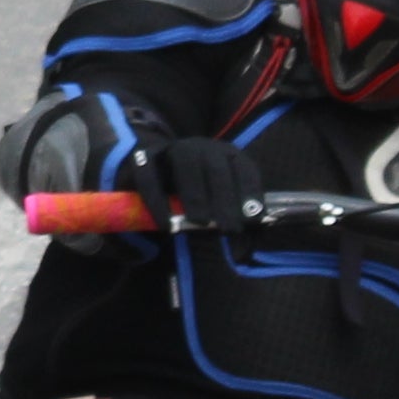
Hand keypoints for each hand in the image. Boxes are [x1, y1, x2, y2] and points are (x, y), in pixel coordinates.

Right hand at [126, 131, 263, 226]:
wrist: (152, 171)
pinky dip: (157, 200)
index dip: (251, 191)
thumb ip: (229, 222)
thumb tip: (242, 251)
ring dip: (196, 194)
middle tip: (229, 228)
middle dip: (226, 198)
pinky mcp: (143, 159)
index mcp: (225, 155)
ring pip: (186, 164)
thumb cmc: (194, 193)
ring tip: (200, 222)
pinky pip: (149, 176)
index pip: (244, 167)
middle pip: (216, 166)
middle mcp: (201, 147)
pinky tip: (165, 224)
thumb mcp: (215, 204)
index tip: (255, 218)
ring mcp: (172, 150)